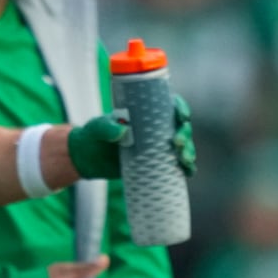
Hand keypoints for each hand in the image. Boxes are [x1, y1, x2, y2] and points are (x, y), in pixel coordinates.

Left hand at [67, 95, 195, 177]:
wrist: (89, 158)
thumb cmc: (94, 136)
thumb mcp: (96, 128)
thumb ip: (106, 128)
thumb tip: (122, 131)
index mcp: (146, 113)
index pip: (170, 106)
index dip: (180, 108)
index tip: (181, 116)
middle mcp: (157, 129)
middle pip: (181, 127)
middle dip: (185, 133)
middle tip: (177, 142)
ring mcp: (159, 147)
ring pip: (184, 147)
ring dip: (189, 152)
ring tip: (183, 159)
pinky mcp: (158, 164)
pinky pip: (178, 166)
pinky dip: (187, 169)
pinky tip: (187, 172)